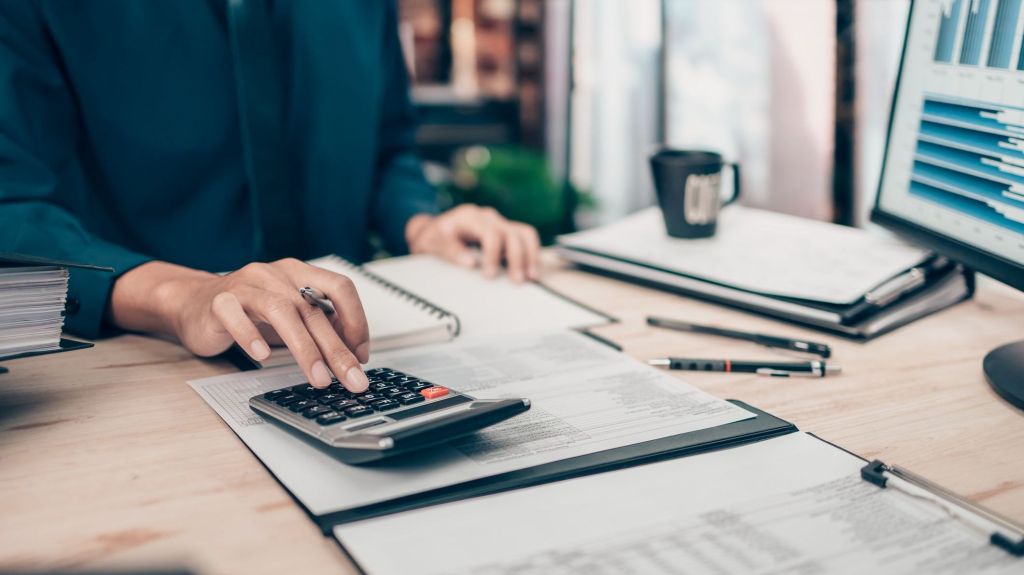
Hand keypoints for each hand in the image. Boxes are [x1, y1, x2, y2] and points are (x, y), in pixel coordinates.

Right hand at [108, 259, 370, 390]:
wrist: (192, 304)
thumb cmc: (247, 313)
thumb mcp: (290, 317)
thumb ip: (318, 326)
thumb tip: (353, 354)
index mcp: (299, 274)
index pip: (340, 288)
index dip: (356, 321)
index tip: (361, 355)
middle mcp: (276, 275)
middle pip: (314, 310)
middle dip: (338, 350)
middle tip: (352, 380)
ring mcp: (247, 285)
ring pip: (282, 312)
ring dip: (305, 348)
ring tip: (318, 378)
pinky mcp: (219, 301)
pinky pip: (236, 316)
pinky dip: (251, 336)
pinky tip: (263, 356)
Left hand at [405, 205, 541, 281]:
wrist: (436, 230)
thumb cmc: (436, 237)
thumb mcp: (434, 243)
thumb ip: (450, 251)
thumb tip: (470, 263)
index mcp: (470, 217)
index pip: (490, 233)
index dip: (493, 254)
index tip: (490, 275)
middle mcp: (488, 217)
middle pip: (511, 233)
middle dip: (516, 258)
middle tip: (516, 280)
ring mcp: (500, 223)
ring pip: (525, 233)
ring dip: (530, 255)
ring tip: (531, 276)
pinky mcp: (507, 231)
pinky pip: (526, 238)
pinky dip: (532, 253)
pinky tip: (532, 270)